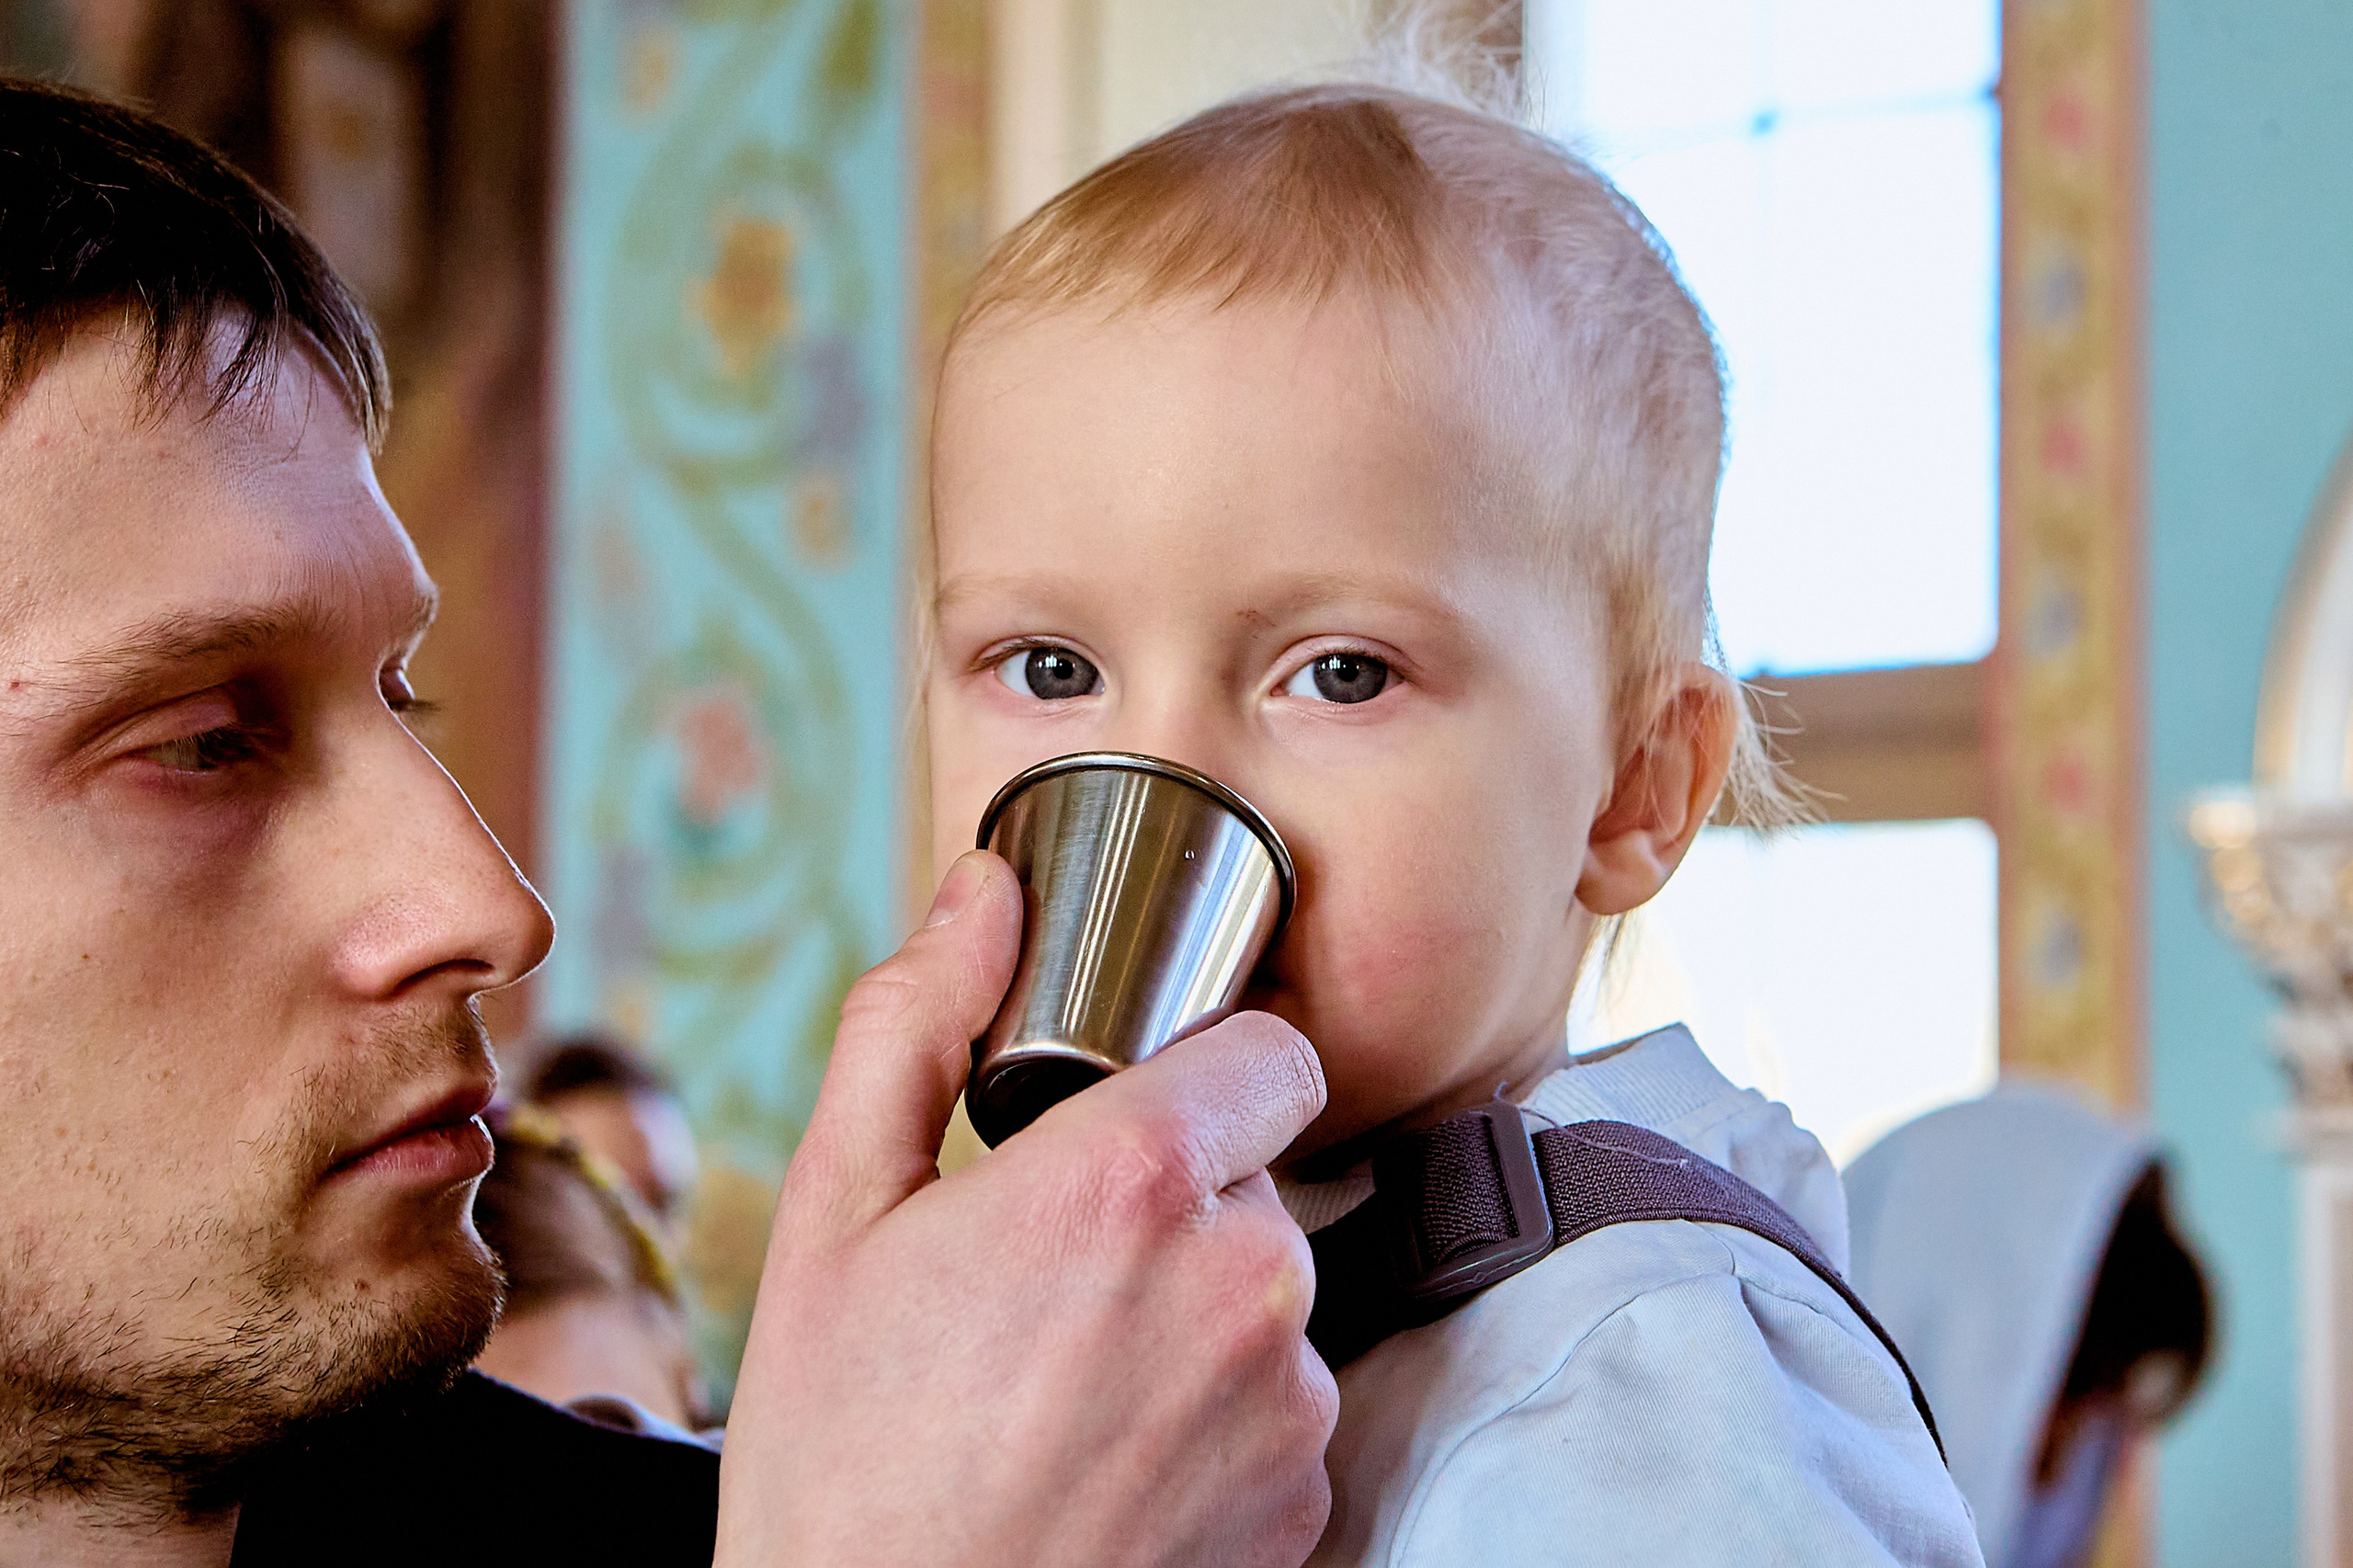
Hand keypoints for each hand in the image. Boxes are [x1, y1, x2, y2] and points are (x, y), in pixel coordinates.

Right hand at [717, 851, 1337, 1567]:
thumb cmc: (842, 1452)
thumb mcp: (835, 1215)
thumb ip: (917, 1024)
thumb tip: (984, 890)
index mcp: (1132, 1181)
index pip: (1273, 1052)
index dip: (1202, 1072)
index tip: (1127, 1118)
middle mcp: (1242, 1281)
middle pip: (1259, 1175)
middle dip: (1177, 1200)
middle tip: (1050, 1274)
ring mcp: (1286, 1401)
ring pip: (1270, 1293)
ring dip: (1196, 1310)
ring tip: (1068, 1376)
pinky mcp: (1303, 1498)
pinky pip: (1283, 1404)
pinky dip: (1217, 1413)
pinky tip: (1111, 1450)